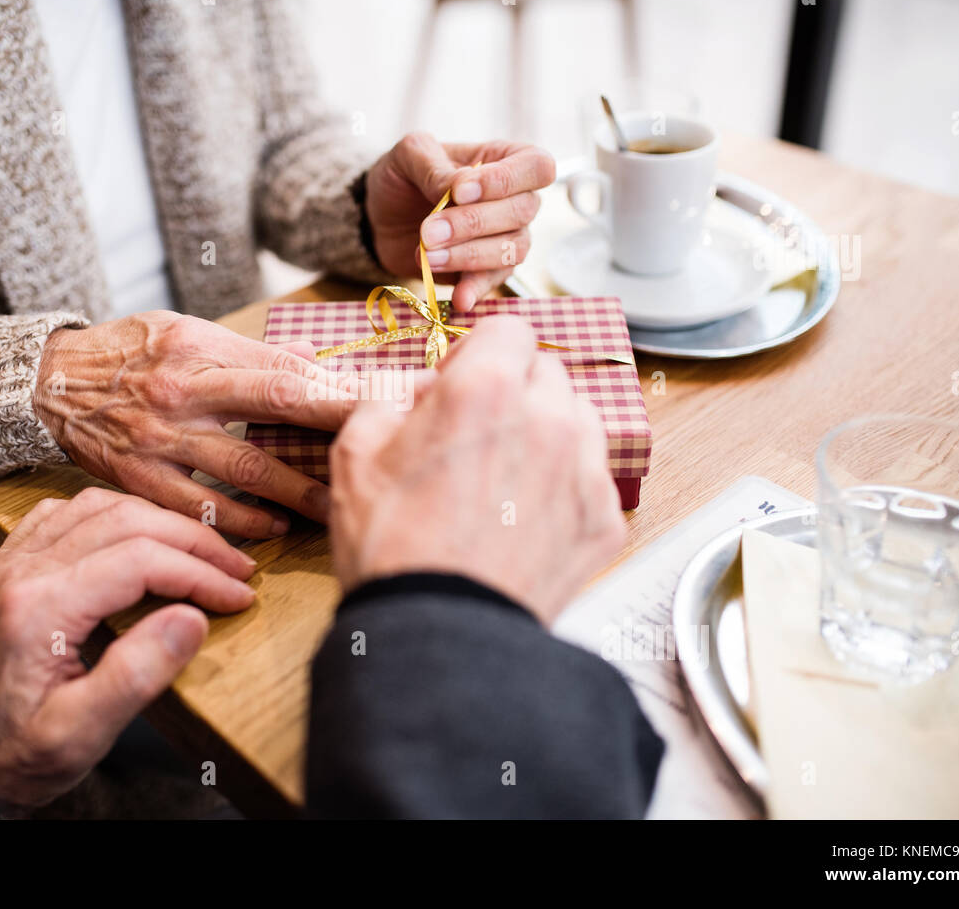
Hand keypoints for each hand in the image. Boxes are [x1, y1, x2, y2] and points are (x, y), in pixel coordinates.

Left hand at [0, 487, 256, 814]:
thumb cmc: (15, 755)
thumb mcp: (79, 736)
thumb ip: (135, 676)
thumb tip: (189, 620)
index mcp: (36, 610)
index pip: (139, 561)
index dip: (199, 573)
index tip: (238, 594)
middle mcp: (18, 572)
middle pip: (125, 520)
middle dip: (191, 539)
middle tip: (235, 567)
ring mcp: (9, 562)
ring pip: (97, 504)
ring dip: (157, 520)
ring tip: (199, 549)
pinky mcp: (7, 564)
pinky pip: (65, 512)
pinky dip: (113, 514)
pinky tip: (139, 536)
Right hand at [35, 312, 357, 538]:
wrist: (46, 381)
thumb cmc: (127, 352)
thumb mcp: (183, 331)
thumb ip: (247, 354)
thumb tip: (314, 366)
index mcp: (199, 346)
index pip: (287, 367)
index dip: (340, 385)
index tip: (386, 399)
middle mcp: (184, 389)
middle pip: (277, 406)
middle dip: (337, 428)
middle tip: (384, 448)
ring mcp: (161, 437)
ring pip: (246, 468)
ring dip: (299, 492)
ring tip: (338, 507)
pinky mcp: (140, 478)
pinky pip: (199, 508)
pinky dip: (240, 522)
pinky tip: (272, 528)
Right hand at [328, 316, 624, 624]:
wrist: (437, 632)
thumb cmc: (392, 547)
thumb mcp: (356, 452)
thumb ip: (389, 396)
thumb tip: (417, 388)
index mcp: (486, 388)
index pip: (509, 327)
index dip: (480, 352)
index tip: (463, 380)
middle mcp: (548, 418)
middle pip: (547, 371)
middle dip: (515, 390)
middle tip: (477, 434)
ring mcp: (584, 470)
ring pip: (578, 420)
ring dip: (546, 432)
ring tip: (504, 477)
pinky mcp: (603, 519)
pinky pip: (589, 478)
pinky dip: (563, 487)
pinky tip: (522, 519)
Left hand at [366, 134, 555, 311]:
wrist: (380, 218)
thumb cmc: (403, 178)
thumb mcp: (408, 155)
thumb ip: (434, 166)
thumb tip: (460, 188)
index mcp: (506, 158)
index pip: (536, 166)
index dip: (504, 180)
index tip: (460, 192)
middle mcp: (517, 198)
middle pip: (522, 211)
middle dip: (473, 223)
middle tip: (428, 231)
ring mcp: (507, 237)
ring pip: (512, 249)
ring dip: (469, 255)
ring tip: (427, 256)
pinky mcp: (487, 270)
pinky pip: (494, 281)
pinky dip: (476, 289)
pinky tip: (459, 297)